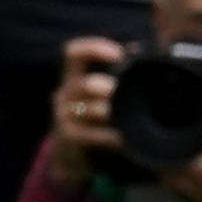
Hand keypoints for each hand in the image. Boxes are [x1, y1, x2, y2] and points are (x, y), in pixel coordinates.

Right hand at [45, 38, 127, 192]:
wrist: (71, 153)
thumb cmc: (93, 118)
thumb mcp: (99, 94)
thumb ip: (115, 72)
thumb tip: (137, 48)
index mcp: (72, 77)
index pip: (73, 53)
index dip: (93, 48)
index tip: (119, 54)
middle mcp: (64, 93)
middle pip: (85, 84)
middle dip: (109, 88)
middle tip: (124, 93)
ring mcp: (64, 115)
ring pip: (92, 110)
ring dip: (113, 114)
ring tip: (129, 119)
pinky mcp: (68, 136)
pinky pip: (92, 134)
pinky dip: (111, 137)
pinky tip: (123, 139)